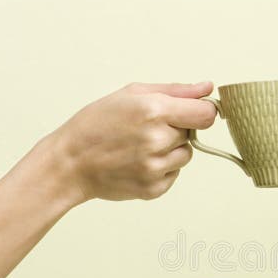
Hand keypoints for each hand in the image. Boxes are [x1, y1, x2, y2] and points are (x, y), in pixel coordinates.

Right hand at [50, 81, 216, 203]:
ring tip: (141, 145)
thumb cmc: (97, 123)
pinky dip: (162, 168)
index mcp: (154, 111)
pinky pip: (174, 174)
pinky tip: (137, 162)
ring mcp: (156, 168)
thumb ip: (176, 91)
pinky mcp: (154, 189)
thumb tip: (208, 88)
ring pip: (186, 155)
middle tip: (147, 128)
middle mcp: (158, 141)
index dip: (202, 111)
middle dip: (177, 128)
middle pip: (194, 133)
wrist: (70, 162)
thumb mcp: (132, 94)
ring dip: (171, 149)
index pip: (206, 114)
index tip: (192, 111)